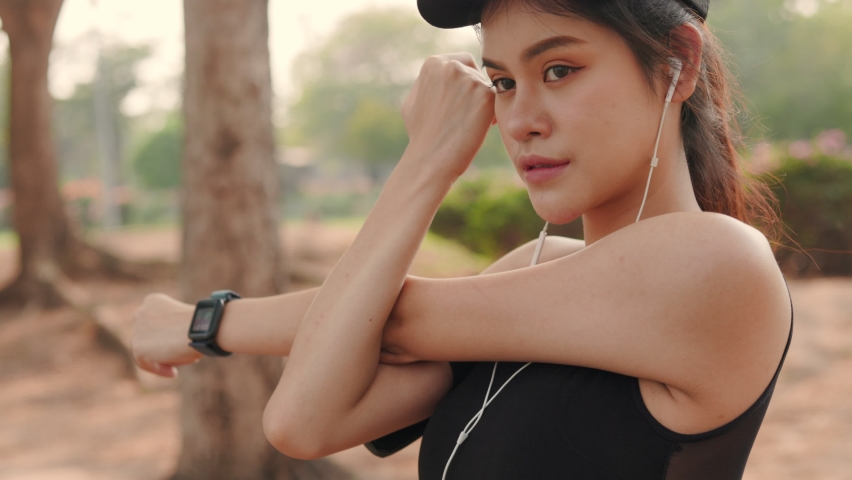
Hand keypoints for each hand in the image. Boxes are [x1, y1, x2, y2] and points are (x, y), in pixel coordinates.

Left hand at [131, 293, 199, 377]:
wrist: (203, 328)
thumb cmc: (203, 324)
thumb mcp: (186, 319)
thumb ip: (173, 327)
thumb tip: (171, 341)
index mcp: (153, 301)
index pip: (151, 321)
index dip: (162, 334)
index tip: (175, 343)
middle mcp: (141, 312)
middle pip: (146, 336)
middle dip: (159, 347)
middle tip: (175, 355)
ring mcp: (138, 329)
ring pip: (144, 350)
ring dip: (161, 358)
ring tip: (179, 363)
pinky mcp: (138, 347)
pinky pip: (144, 363)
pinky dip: (158, 369)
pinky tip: (173, 373)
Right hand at [401, 53, 494, 178]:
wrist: (431, 158)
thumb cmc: (421, 134)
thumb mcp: (413, 100)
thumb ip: (427, 83)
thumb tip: (439, 75)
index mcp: (433, 64)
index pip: (461, 62)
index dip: (464, 82)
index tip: (461, 100)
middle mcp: (452, 66)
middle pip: (476, 71)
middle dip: (475, 90)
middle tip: (468, 113)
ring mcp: (470, 79)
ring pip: (486, 86)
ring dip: (482, 102)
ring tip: (470, 124)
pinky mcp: (486, 95)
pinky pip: (495, 99)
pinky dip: (491, 113)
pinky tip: (480, 127)